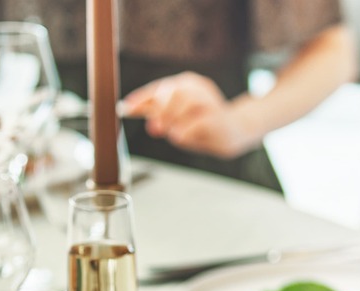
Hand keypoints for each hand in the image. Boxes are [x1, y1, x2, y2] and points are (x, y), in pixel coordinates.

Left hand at [121, 72, 254, 158]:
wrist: (234, 132)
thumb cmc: (203, 122)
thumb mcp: (176, 117)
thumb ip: (154, 112)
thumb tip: (126, 107)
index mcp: (186, 85)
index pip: (160, 88)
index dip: (142, 98)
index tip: (125, 108)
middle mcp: (199, 89)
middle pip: (175, 90)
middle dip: (160, 109)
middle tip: (153, 127)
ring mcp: (211, 103)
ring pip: (189, 101)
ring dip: (174, 118)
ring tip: (168, 132)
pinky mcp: (220, 120)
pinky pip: (201, 122)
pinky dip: (186, 130)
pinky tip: (178, 137)